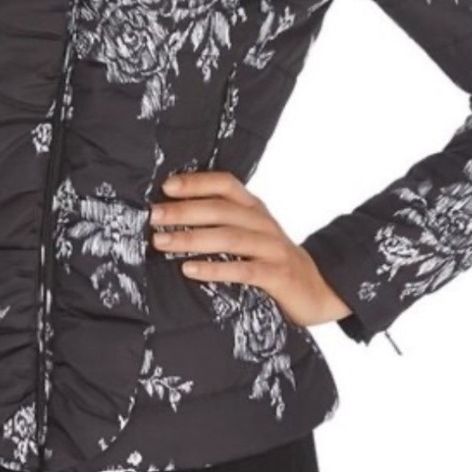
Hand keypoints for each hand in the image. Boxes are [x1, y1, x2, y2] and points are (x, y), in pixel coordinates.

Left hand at [149, 170, 354, 327]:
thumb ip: (220, 221)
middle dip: (184, 211)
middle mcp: (263, 222)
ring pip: (229, 237)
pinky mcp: (278, 275)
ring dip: (192, 238)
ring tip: (162, 242)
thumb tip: (170, 213)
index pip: (226, 183)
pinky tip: (190, 270)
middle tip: (154, 216)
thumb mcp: (249, 233)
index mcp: (253, 208)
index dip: (197, 182)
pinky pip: (244, 270)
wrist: (317, 289)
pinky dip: (215, 268)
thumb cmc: (270, 259)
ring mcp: (272, 248)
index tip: (166, 186)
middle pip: (221, 209)